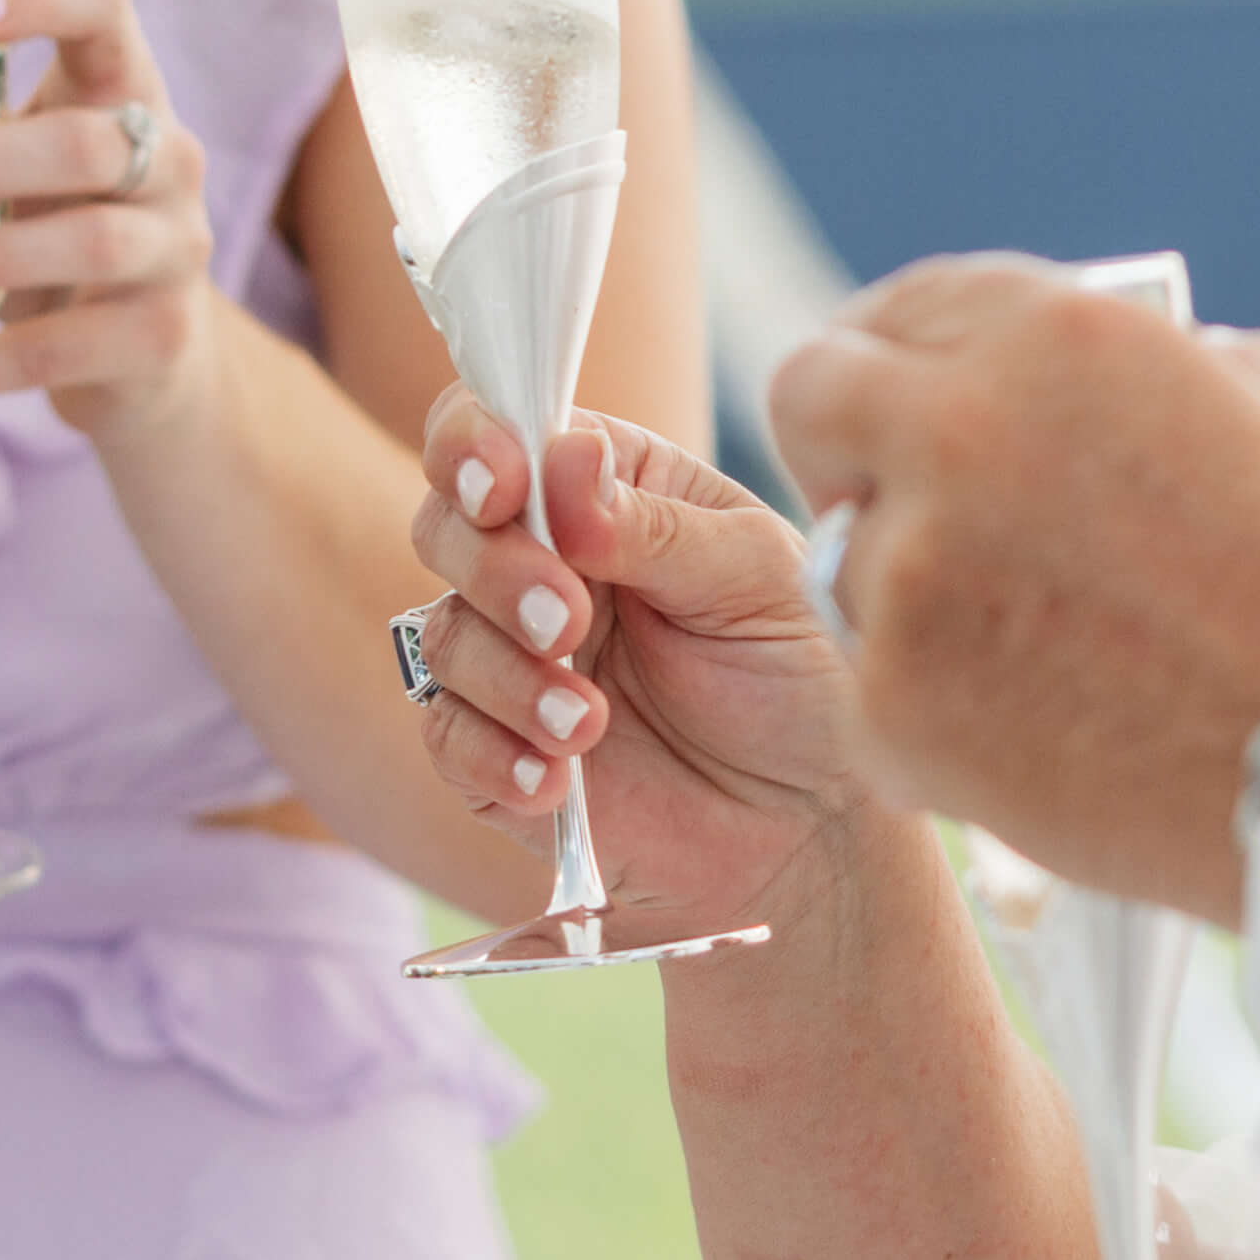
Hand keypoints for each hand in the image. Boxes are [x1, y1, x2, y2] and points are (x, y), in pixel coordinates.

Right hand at [393, 396, 875, 939]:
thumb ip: (655, 523)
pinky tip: (557, 781)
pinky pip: (445, 737)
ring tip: (591, 726)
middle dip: (496, 570)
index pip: (499, 431)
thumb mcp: (757, 578)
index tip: (502, 486)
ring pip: (444, 635)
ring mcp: (515, 658)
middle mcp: (545, 562)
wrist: (815, 828)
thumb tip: (561, 463)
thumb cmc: (802, 677)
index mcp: (604, 490)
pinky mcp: (499, 751)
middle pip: (447, 527)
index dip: (473, 445)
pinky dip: (492, 757)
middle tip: (570, 623)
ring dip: (507, 677)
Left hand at [764, 257, 1259, 923]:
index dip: (908, 346)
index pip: (908, 304)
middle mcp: (961, 437)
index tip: (912, 388)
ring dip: (905, 583)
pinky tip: (1030, 729)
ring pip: (843, 555)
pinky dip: (931, 709)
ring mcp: (914, 578)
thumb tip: (1131, 374)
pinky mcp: (896, 711)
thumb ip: (1180, 367)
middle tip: (896, 489)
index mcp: (1060, 341)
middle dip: (850, 435)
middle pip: (813, 397)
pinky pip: (871, 687)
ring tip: (1020, 644)